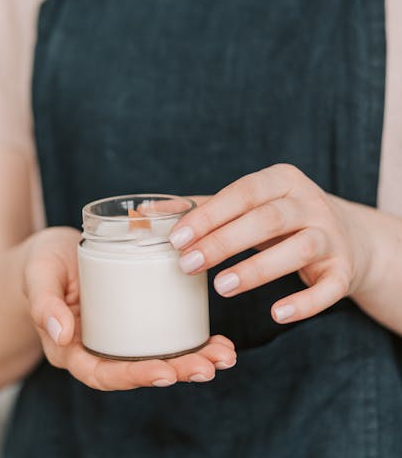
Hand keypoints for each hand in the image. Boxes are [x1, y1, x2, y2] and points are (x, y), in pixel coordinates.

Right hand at [22, 227, 235, 390]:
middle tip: (209, 366)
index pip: (103, 373)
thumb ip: (44, 303)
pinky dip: (192, 341)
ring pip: (156, 357)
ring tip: (224, 356)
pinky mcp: (135, 319)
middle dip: (177, 371)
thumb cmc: (42, 263)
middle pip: (137, 371)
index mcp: (71, 349)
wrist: (52, 251)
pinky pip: (163, 336)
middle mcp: (98, 349)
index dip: (135, 376)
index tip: (167, 372)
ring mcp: (118, 336)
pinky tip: (217, 340)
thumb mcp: (39, 274)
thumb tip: (61, 333)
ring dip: (192, 360)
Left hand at [170, 164, 373, 323]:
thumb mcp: (248, 205)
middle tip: (188, 265)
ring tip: (221, 287)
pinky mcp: (344, 270)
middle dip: (225, 242)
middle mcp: (310, 202)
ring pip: (298, 249)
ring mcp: (331, 236)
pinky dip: (304, 302)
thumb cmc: (280, 219)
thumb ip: (201, 208)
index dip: (210, 215)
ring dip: (258, 269)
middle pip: (267, 219)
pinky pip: (328, 288)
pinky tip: (277, 313)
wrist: (347, 237)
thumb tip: (145, 213)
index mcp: (282, 180)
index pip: (243, 192)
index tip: (176, 239)